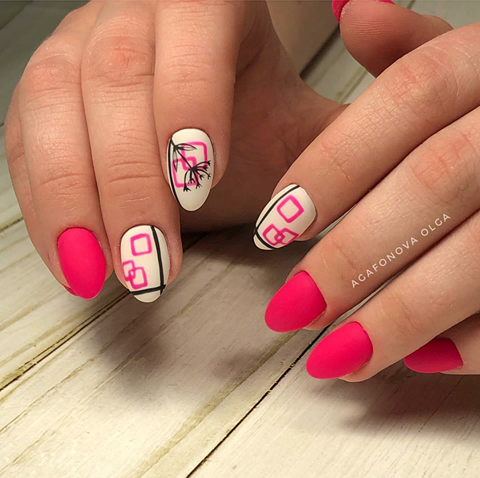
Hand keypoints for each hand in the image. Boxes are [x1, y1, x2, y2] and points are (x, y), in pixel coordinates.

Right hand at [4, 0, 336, 300]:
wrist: (198, 110)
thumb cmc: (253, 119)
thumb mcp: (302, 127)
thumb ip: (342, 143)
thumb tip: (381, 176)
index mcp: (206, 5)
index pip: (192, 36)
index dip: (188, 107)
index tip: (198, 189)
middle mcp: (130, 17)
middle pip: (116, 85)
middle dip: (131, 183)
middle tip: (153, 267)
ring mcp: (75, 52)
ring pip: (56, 115)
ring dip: (77, 204)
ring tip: (103, 276)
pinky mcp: (42, 97)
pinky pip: (26, 148)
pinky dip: (46, 211)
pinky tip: (75, 262)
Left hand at [257, 0, 479, 378]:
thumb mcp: (472, 65)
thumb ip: (415, 48)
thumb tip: (348, 8)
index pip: (411, 95)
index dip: (332, 166)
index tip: (272, 229)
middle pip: (436, 181)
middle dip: (353, 255)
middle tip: (290, 309)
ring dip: (401, 316)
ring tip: (334, 356)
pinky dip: (474, 339)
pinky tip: (424, 360)